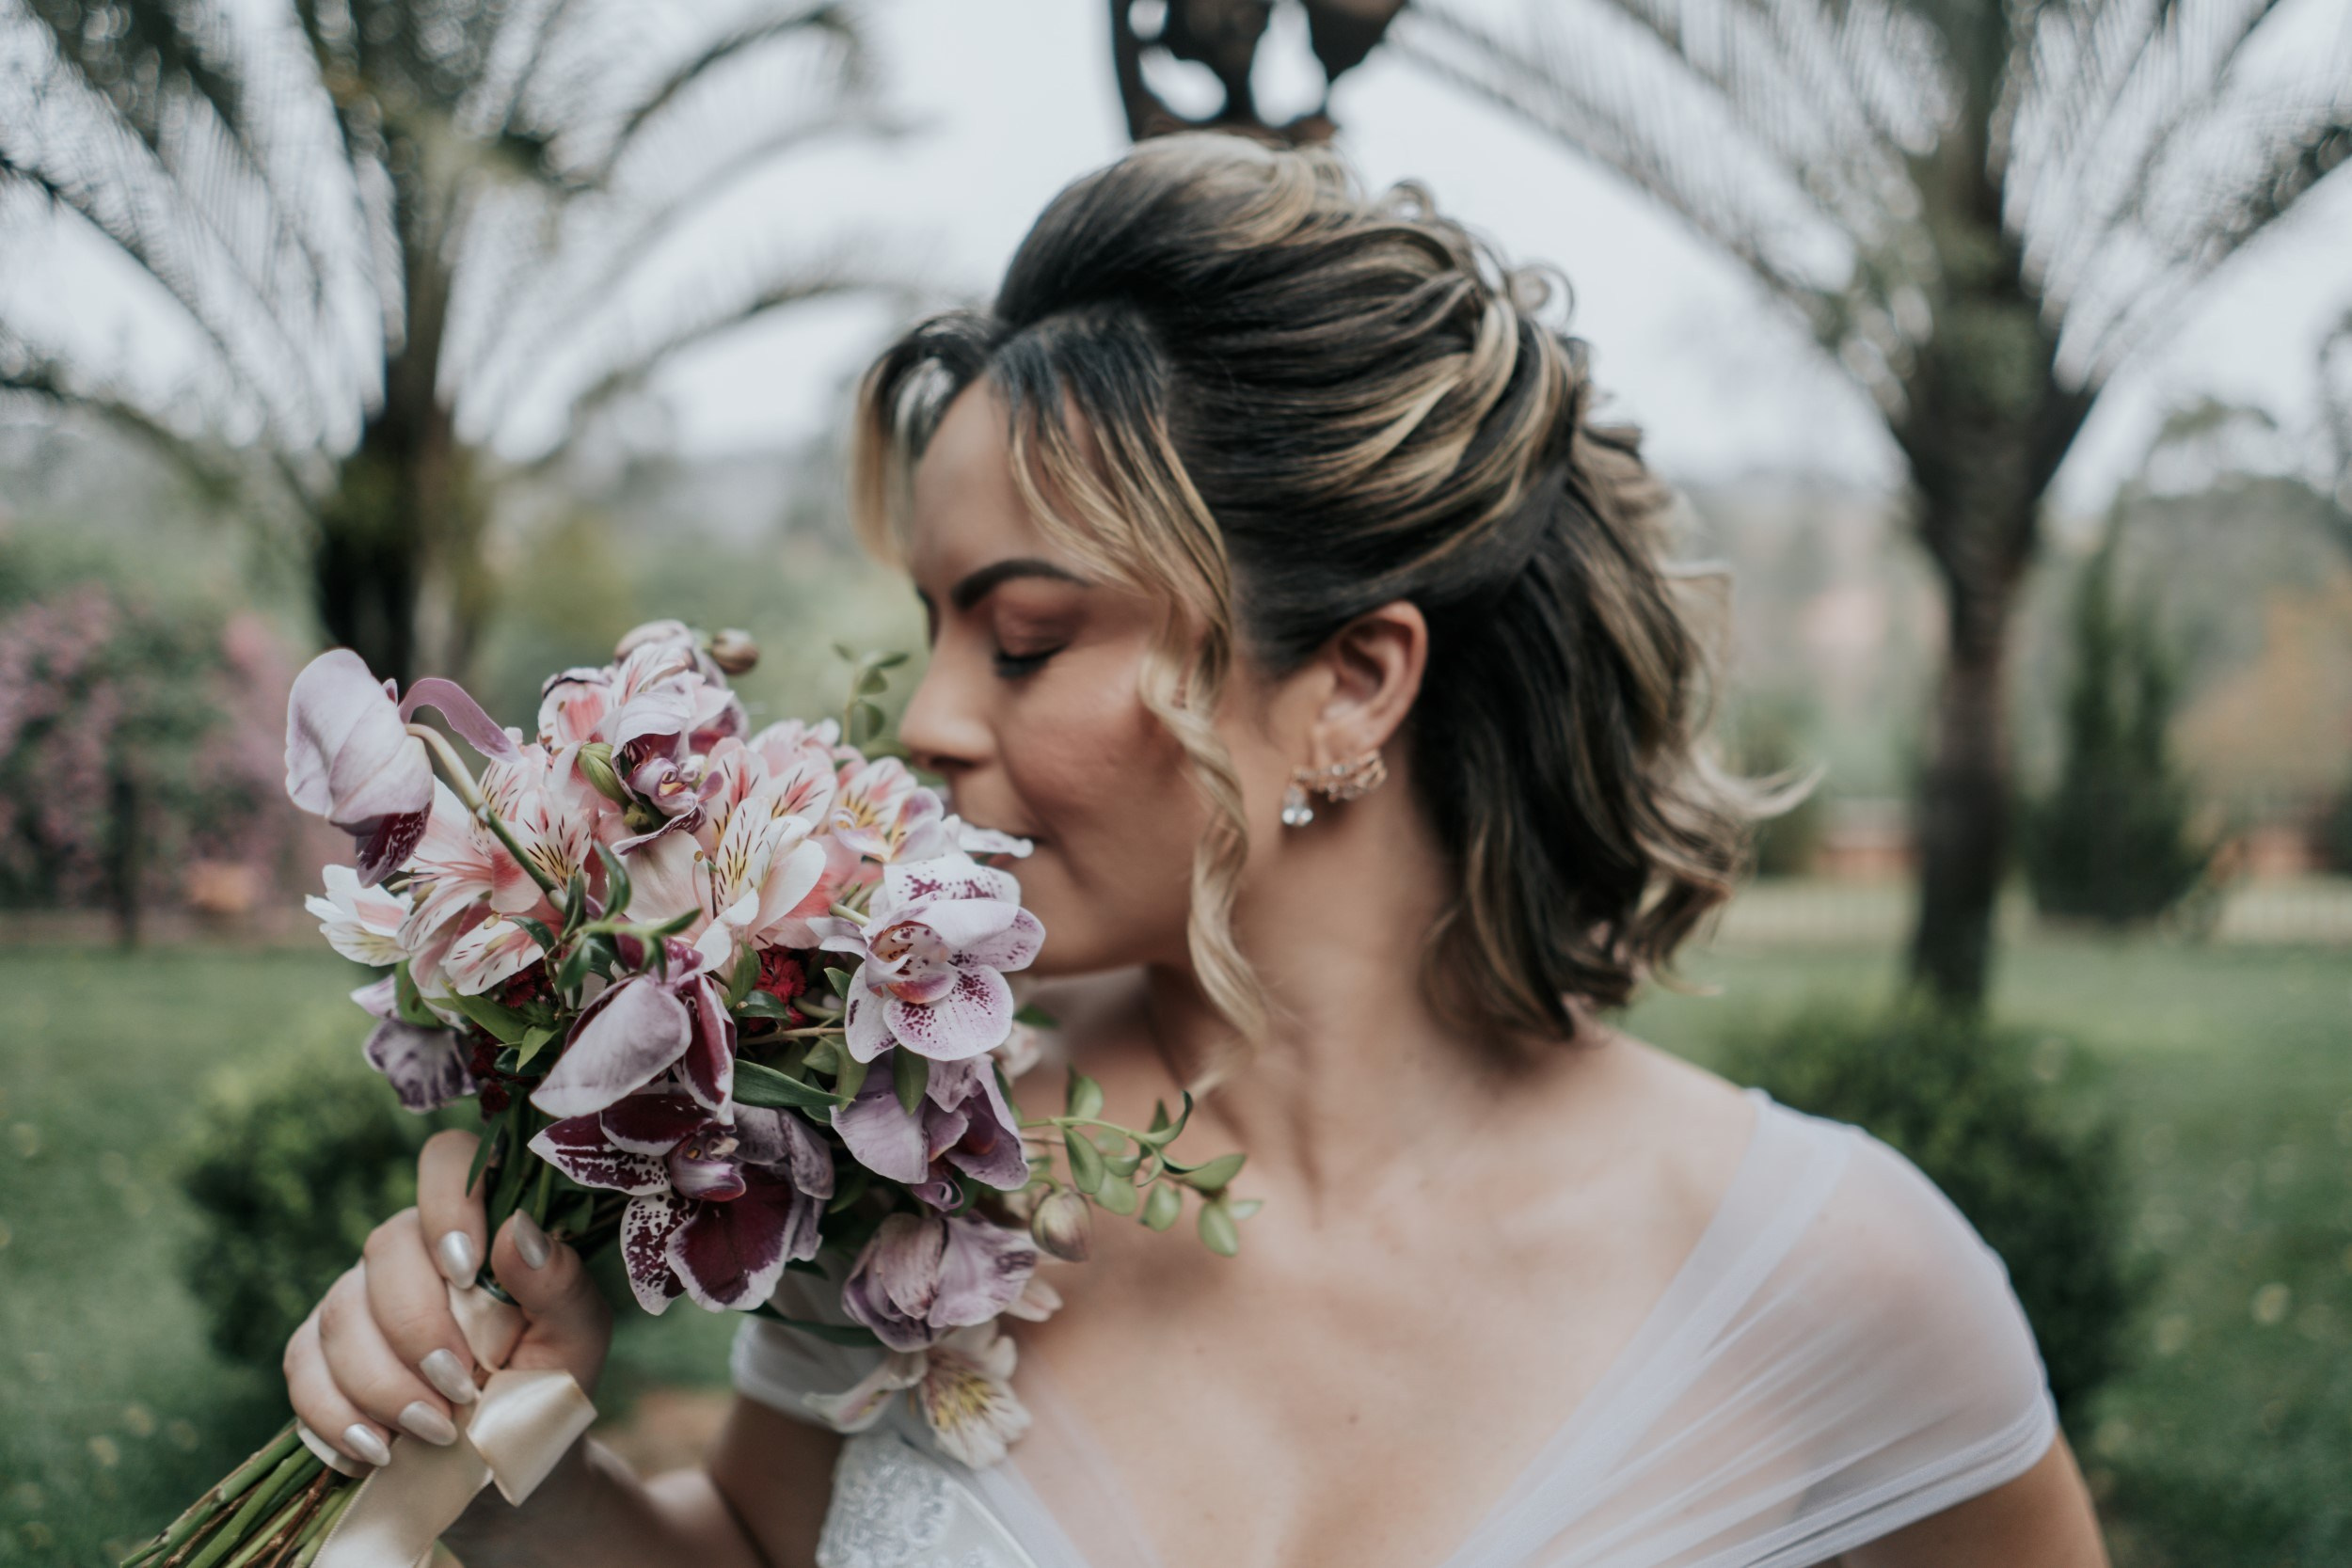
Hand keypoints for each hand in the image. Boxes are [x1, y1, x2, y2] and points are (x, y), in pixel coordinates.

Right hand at [283, 1129, 612, 1469]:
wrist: (505, 1463)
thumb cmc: (548, 1383)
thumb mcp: (577, 1339)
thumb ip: (560, 1283)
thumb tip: (517, 1229)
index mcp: (476, 1223)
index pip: (447, 1161)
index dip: (447, 1204)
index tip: (467, 1272)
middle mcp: (407, 1249)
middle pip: (386, 1249)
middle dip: (420, 1329)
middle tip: (462, 1390)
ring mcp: (354, 1298)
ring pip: (341, 1315)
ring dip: (386, 1384)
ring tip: (436, 1430)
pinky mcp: (315, 1354)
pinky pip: (302, 1368)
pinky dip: (337, 1415)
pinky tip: (377, 1450)